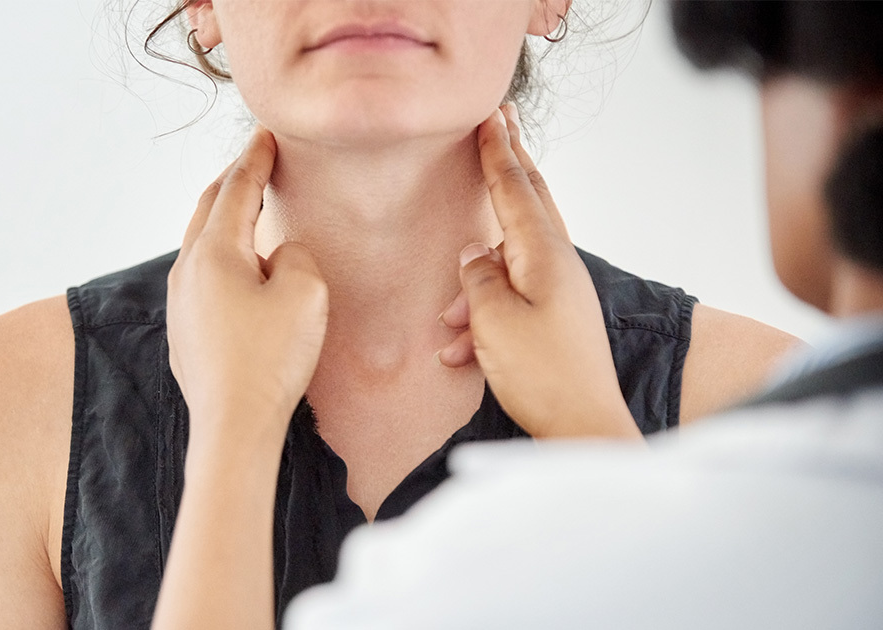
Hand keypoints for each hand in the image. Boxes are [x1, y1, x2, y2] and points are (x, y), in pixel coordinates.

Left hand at [167, 126, 328, 451]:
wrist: (233, 426)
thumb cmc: (270, 360)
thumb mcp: (304, 292)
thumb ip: (294, 255)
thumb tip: (276, 255)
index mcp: (213, 252)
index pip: (235, 189)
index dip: (255, 159)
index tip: (265, 135)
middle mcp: (186, 272)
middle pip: (208, 210)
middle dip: (232, 182)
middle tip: (255, 162)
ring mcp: (180, 304)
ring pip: (201, 245)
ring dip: (225, 221)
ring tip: (248, 210)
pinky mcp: (185, 333)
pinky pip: (203, 279)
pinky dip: (222, 258)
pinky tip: (240, 271)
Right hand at [437, 105, 639, 439]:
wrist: (583, 427)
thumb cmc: (542, 376)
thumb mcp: (493, 322)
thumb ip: (477, 279)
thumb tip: (474, 253)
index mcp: (544, 255)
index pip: (516, 189)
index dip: (497, 152)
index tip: (490, 117)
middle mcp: (558, 265)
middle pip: (529, 203)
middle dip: (510, 166)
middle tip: (501, 126)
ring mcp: (560, 291)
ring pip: (510, 261)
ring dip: (475, 282)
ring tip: (450, 321)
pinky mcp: (556, 318)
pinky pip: (512, 300)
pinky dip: (483, 317)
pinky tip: (458, 351)